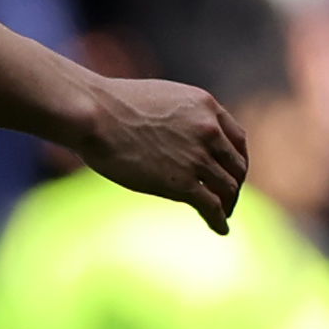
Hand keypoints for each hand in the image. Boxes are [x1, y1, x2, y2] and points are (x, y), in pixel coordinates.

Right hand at [71, 73, 245, 231]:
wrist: (90, 114)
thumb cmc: (106, 104)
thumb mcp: (157, 98)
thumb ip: (176, 116)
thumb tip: (168, 134)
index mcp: (205, 106)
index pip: (237, 139)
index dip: (236, 158)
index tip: (230, 170)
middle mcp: (209, 131)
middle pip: (236, 165)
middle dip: (234, 183)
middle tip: (228, 196)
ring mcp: (197, 158)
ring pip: (228, 187)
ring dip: (228, 204)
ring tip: (223, 214)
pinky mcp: (182, 183)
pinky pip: (212, 207)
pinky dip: (219, 220)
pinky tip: (220, 229)